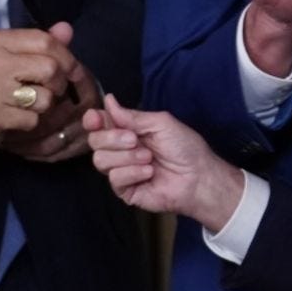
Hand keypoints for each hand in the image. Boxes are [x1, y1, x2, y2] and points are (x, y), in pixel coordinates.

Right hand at [2, 19, 100, 162]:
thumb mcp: (12, 57)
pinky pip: (32, 120)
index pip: (45, 41)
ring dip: (44, 106)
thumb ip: (41, 44)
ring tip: (28, 105)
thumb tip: (67, 28)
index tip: (72, 71)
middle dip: (59, 84)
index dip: (67, 58)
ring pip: (45, 97)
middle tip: (50, 91)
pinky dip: (31, 123)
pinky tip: (15, 118)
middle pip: (50, 69)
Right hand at [84, 95, 247, 228]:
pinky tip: (149, 173)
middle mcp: (120, 150)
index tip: (96, 119)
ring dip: (127, 157)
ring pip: (100, 160)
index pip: (99, 124)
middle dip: (112, 138)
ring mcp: (121, 170)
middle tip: (134, 139)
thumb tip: (108, 100)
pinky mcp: (125, 190)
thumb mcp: (160, 123)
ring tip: (149, 158)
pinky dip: (132, 172)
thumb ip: (132, 116)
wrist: (198, 177)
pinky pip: (114, 178)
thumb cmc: (185, 148)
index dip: (93, 120)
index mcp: (127, 131)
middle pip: (94, 141)